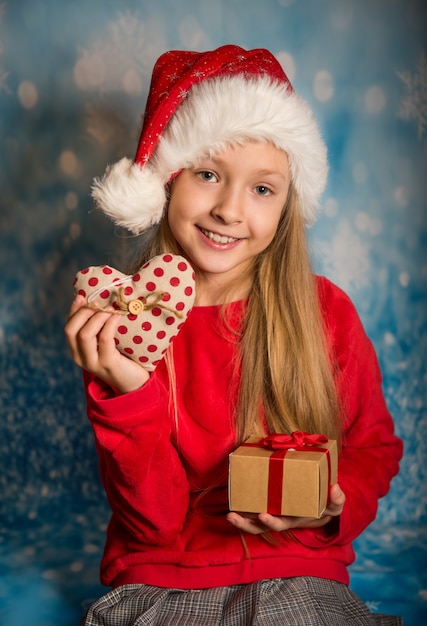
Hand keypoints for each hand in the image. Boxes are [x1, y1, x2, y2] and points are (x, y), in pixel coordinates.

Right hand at [65, 294, 149, 393]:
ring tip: (110, 308)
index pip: (68, 327)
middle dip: (84, 312)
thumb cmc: (122, 358)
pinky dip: (110, 324)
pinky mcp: (108, 364)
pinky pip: (104, 339)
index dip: (73, 310)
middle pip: (71, 330)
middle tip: (100, 303)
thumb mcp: (105, 342)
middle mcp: (80, 358)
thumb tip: (99, 301)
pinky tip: (117, 316)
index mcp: (76, 351)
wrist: (134, 382)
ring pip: (85, 334)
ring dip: (97, 317)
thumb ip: (99, 328)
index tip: (82, 296)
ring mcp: (92, 363)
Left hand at [226, 483, 344, 533]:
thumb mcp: (335, 504)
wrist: (321, 506)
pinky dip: (243, 507)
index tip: (262, 515)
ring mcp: (273, 513)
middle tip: (233, 515)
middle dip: (246, 522)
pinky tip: (232, 499)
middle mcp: (280, 518)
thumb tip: (335, 489)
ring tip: (228, 514)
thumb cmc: (326, 505)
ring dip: (240, 520)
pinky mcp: (267, 505)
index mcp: (294, 519)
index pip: (280, 523)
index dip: (270, 521)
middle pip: (260, 526)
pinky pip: (252, 510)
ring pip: (253, 522)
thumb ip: (337, 500)